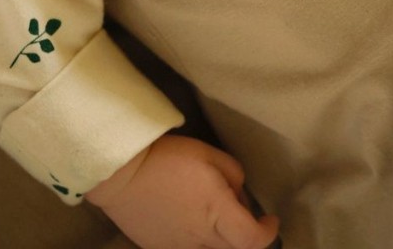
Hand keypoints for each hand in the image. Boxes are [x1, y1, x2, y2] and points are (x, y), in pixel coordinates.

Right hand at [86, 135, 279, 248]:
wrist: (122, 174)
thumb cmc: (168, 157)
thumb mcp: (209, 154)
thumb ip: (234, 175)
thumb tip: (239, 196)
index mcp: (216, 212)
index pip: (252, 239)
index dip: (267, 232)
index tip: (270, 219)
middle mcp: (201, 238)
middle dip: (246, 233)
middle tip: (241, 211)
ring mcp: (180, 248)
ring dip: (222, 237)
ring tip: (213, 213)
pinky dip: (199, 238)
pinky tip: (189, 218)